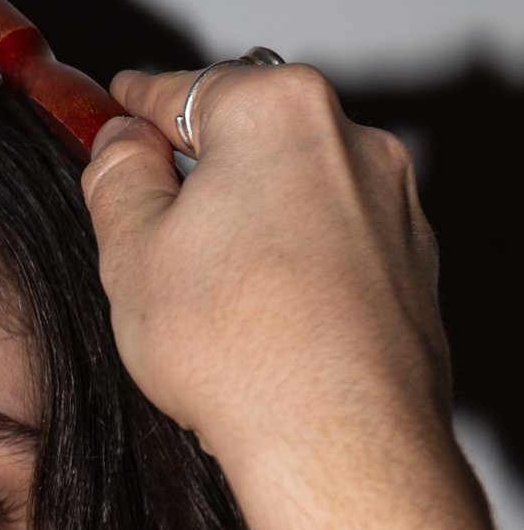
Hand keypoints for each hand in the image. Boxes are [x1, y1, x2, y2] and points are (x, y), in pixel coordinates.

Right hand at [80, 61, 450, 488]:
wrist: (339, 440)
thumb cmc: (241, 349)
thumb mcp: (131, 254)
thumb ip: (117, 179)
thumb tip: (120, 148)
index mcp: (277, 111)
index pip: (185, 89)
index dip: (137, 105)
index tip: (118, 110)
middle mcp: (350, 141)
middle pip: (250, 137)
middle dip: (201, 172)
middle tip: (150, 228)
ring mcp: (391, 203)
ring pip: (295, 191)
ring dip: (251, 221)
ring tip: (207, 295)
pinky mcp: (412, 263)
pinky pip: (334, 242)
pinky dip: (296, 263)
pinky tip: (262, 321)